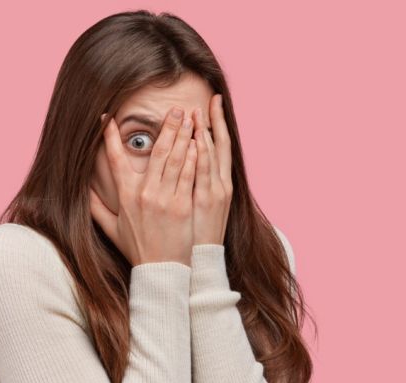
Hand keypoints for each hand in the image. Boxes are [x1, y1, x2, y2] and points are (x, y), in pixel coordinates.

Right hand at [89, 106, 197, 266]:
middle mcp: (145, 192)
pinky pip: (189, 175)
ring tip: (190, 117)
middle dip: (166, 127)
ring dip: (183, 135)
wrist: (161, 271)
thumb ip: (96, 208)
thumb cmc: (139, 250)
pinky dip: (193, 156)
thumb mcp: (112, 229)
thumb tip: (81, 191)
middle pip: (156, 151)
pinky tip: (198, 141)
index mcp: (126, 195)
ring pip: (175, 159)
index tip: (107, 118)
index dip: (110, 138)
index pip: (115, 160)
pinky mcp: (183, 205)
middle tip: (174, 109)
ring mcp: (165, 198)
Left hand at [191, 94, 232, 245]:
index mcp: (218, 183)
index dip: (217, 126)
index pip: (219, 148)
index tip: (213, 105)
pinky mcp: (209, 200)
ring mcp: (216, 191)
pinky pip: (205, 172)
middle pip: (220, 145)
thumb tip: (184, 165)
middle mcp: (221, 184)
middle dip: (215, 121)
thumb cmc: (193, 236)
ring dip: (208, 132)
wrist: (200, 260)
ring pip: (213, 155)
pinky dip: (204, 155)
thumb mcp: (201, 208)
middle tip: (212, 99)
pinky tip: (200, 138)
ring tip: (202, 111)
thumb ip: (194, 185)